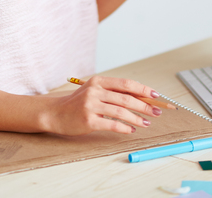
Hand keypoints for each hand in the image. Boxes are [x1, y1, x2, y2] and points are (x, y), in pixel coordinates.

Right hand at [43, 76, 163, 134]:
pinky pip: (111, 124)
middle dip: (145, 106)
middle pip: (126, 98)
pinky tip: (131, 130)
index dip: (143, 89)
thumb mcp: (94, 91)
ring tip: (146, 123)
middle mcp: (94, 91)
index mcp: (98, 81)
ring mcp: (90, 105)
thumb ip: (113, 92)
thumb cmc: (78, 103)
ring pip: (121, 112)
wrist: (55, 113)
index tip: (156, 96)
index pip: (126, 83)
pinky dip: (124, 128)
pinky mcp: (88, 120)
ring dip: (137, 119)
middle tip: (156, 112)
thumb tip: (140, 98)